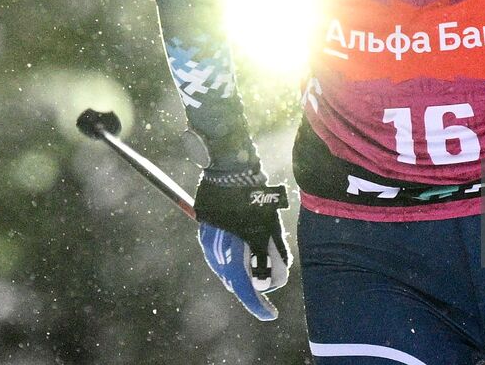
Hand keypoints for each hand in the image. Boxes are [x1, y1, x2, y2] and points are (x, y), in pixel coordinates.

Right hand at [191, 172, 290, 320]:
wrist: (229, 168)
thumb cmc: (254, 197)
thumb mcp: (269, 227)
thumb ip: (273, 254)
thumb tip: (279, 276)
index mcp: (230, 252)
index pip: (244, 288)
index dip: (258, 305)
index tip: (271, 315)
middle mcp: (215, 252)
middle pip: (234, 280)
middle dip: (253, 285)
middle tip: (271, 282)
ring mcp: (207, 242)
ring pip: (227, 267)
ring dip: (244, 269)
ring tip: (262, 261)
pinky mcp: (206, 233)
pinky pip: (221, 254)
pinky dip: (236, 256)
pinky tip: (249, 246)